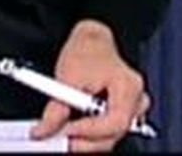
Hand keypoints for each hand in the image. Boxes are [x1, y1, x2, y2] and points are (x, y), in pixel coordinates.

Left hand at [27, 20, 150, 152]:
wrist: (92, 42)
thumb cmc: (88, 52)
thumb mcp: (68, 76)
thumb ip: (57, 108)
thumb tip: (45, 130)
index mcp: (128, 86)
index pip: (116, 121)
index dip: (89, 131)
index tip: (65, 131)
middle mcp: (136, 100)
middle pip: (115, 134)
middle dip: (85, 140)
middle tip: (60, 138)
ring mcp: (133, 110)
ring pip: (111, 137)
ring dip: (87, 139)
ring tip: (64, 131)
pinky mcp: (124, 116)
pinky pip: (109, 133)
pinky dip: (90, 135)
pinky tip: (75, 129)